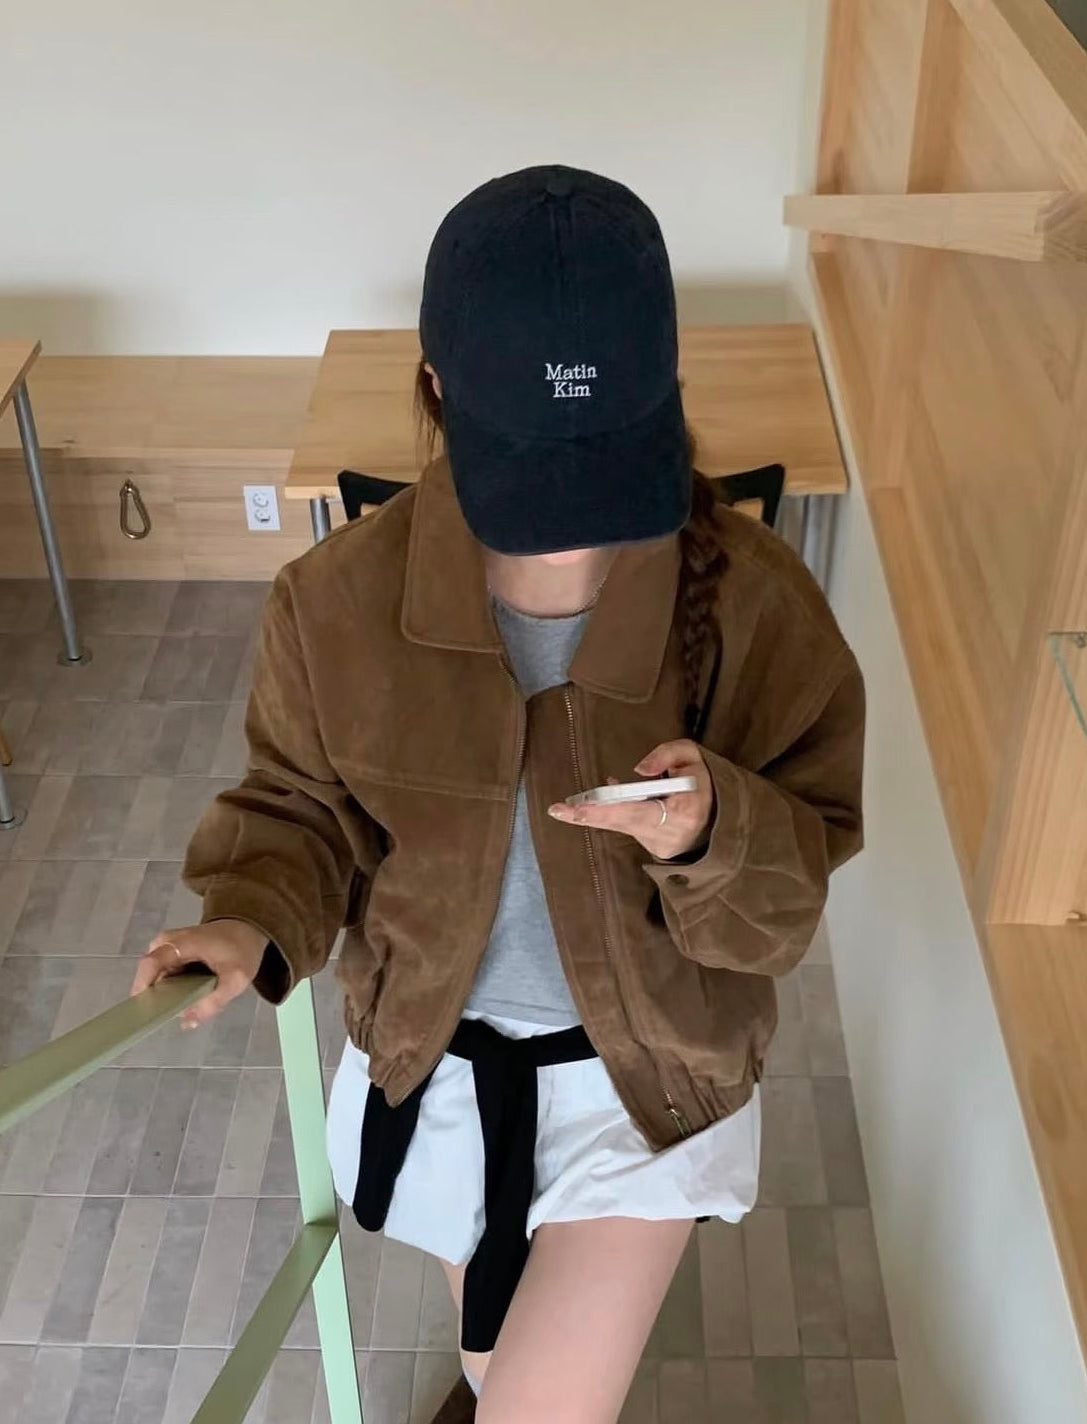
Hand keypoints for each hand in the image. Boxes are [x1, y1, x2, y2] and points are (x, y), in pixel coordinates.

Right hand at [129, 919, 266, 1030]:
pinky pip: (165, 979)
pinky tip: (192, 998)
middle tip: (180, 1013)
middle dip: (162, 999)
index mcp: (180, 943)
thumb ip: (214, 1002)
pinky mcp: (170, 956)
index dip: (141, 989)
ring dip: (171, 996)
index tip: (143, 1014)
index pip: (150, 965)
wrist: (247, 931)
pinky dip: (175, 991)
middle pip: (151, 977)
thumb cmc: (241, 951)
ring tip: (193, 1004)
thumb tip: (187, 1022)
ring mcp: (166, 949)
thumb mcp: (236, 979)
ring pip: (158, 981)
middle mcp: (166, 943)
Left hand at [548, 740, 714, 859]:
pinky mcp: (653, 847)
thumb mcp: (694, 759)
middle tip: (557, 810)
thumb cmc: (702, 785)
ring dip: (596, 813)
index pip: (639, 810)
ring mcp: (659, 844)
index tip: (580, 807)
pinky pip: (625, 827)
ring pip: (621, 825)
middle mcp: (668, 833)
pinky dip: (610, 814)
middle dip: (589, 815)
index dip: (608, 809)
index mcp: (683, 811)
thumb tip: (638, 769)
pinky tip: (591, 807)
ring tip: (566, 808)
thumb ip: (667, 754)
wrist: (716, 820)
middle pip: (622, 822)